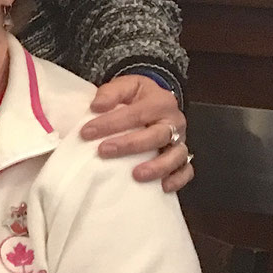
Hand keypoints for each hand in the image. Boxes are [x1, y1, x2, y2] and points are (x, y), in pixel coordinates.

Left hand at [82, 75, 191, 191]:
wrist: (157, 101)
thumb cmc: (138, 97)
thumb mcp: (126, 85)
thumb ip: (111, 92)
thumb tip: (97, 105)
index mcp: (160, 102)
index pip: (135, 114)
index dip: (110, 124)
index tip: (86, 132)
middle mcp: (174, 122)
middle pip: (157, 136)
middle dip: (129, 145)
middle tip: (104, 151)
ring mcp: (180, 141)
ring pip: (176, 155)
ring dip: (157, 166)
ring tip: (136, 175)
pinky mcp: (183, 157)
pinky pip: (186, 170)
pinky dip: (177, 179)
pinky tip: (162, 187)